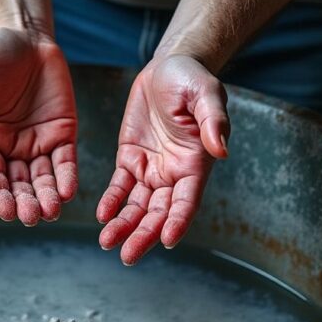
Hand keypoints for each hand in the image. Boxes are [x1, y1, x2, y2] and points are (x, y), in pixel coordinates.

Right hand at [0, 27, 77, 225]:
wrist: (25, 35)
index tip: (7, 211)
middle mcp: (11, 147)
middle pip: (18, 184)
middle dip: (25, 201)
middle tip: (32, 217)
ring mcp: (38, 142)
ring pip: (43, 179)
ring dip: (47, 197)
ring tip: (51, 211)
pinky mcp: (62, 133)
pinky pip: (65, 161)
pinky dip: (67, 177)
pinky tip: (69, 191)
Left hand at [97, 54, 229, 264]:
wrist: (168, 67)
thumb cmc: (192, 79)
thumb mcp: (206, 94)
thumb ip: (213, 121)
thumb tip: (220, 150)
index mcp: (196, 164)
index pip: (187, 201)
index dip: (178, 221)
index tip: (166, 240)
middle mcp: (174, 173)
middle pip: (159, 213)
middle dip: (144, 235)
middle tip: (126, 255)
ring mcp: (151, 169)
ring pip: (137, 207)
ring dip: (124, 226)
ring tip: (107, 242)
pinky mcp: (130, 159)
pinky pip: (119, 187)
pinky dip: (111, 202)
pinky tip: (102, 216)